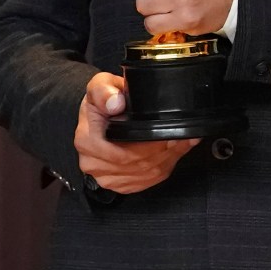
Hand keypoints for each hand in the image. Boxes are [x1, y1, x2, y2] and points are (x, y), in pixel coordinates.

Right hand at [73, 72, 196, 194]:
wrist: (100, 114)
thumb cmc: (104, 101)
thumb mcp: (100, 86)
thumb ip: (105, 91)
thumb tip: (116, 103)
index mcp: (87, 141)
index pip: (124, 154)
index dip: (152, 147)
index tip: (171, 134)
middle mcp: (93, 163)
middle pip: (138, 166)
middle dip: (166, 151)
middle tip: (183, 136)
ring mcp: (106, 177)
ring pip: (146, 175)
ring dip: (168, 159)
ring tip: (181, 142)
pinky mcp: (119, 184)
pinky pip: (147, 181)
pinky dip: (164, 167)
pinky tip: (171, 153)